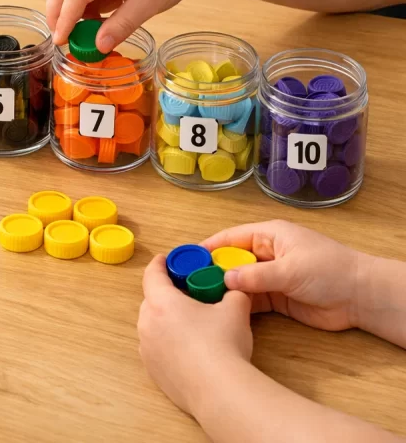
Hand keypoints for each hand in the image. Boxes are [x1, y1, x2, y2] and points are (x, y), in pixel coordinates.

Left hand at [138, 254, 252, 413]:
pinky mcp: (152, 370)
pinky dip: (167, 344)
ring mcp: (146, 348)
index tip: (164, 259)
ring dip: (166, 321)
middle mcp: (146, 323)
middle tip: (187, 294)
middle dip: (167, 295)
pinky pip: (156, 348)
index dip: (160, 264)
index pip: (152, 274)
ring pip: (152, 326)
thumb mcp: (235, 309)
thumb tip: (236, 289)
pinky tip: (187, 349)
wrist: (219, 390)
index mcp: (161, 302)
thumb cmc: (223, 345)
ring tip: (190, 324)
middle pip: (152, 300)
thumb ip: (233, 293)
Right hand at [202, 220, 364, 331]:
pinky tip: (221, 311)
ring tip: (199, 300)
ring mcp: (270, 276)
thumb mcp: (290, 269)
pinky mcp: (275, 298)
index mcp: (269, 235)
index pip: (230, 238)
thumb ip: (255, 276)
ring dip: (222, 289)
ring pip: (238, 281)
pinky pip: (249, 299)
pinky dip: (236, 304)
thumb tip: (223, 279)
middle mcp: (266, 254)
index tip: (187, 259)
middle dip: (211, 271)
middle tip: (189, 285)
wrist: (360, 297)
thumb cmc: (329, 270)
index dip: (208, 247)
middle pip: (230, 261)